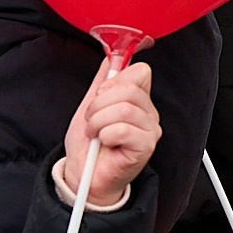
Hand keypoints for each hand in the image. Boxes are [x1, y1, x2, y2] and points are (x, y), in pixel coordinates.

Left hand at [61, 62, 158, 207]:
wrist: (83, 174)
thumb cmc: (89, 146)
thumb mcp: (90, 106)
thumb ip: (101, 81)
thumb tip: (110, 57)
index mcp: (138, 100)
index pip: (140, 71)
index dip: (114, 81)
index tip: (100, 97)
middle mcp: (148, 113)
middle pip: (128, 89)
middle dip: (99, 104)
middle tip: (92, 121)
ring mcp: (149, 130)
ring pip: (123, 109)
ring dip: (98, 121)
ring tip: (95, 133)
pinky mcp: (145, 147)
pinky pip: (122, 129)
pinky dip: (104, 135)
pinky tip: (103, 143)